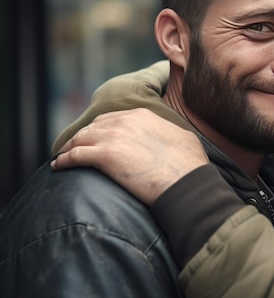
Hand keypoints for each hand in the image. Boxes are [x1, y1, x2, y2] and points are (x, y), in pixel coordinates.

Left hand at [51, 108, 208, 204]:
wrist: (186, 182)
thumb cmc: (190, 165)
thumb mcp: (183, 137)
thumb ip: (167, 132)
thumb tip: (166, 137)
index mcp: (142, 115)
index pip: (113, 118)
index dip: (102, 128)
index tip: (96, 138)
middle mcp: (124, 121)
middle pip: (94, 126)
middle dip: (83, 136)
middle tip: (76, 147)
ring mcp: (113, 137)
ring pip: (80, 139)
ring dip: (70, 147)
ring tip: (63, 157)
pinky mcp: (104, 156)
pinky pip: (75, 155)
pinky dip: (64, 160)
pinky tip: (58, 166)